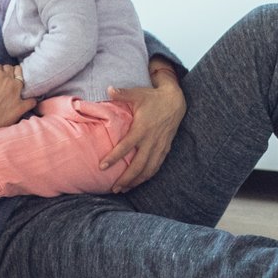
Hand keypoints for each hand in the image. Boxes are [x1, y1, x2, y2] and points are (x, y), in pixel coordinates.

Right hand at [0, 62, 34, 139]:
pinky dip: (29, 101)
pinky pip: (32, 101)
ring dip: (19, 82)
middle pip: (11, 70)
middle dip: (7, 74)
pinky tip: (26, 103)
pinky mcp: (20, 107)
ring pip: (23, 79)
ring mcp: (16, 93)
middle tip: (3, 83)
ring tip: (15, 88)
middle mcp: (7, 80)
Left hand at [100, 67, 185, 189]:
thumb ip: (122, 94)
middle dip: (125, 178)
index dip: (114, 158)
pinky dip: (146, 177)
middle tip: (113, 188)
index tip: (102, 166)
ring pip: (148, 170)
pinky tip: (137, 182)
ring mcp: (159, 147)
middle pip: (138, 165)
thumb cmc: (153, 98)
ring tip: (123, 189)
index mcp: (142, 128)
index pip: (126, 147)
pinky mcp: (165, 149)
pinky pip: (155, 167)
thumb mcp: (137, 93)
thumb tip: (108, 89)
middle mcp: (151, 141)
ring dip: (135, 181)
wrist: (176, 102)